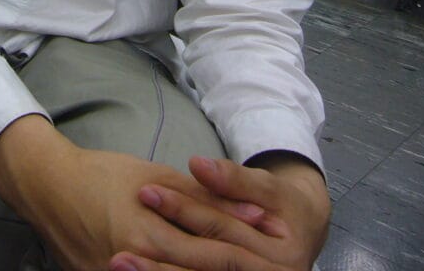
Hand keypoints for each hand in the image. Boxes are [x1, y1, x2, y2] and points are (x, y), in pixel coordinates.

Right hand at [0, 116, 266, 270]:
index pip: (207, 248)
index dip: (241, 247)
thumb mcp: (153, 175)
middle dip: (229, 267)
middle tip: (261, 263)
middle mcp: (132, 261)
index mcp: (147, 231)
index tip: (272, 243)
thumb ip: (202, 196)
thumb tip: (252, 210)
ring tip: (230, 266)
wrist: (49, 188)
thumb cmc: (102, 174)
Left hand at [109, 154, 329, 270]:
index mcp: (279, 260)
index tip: (145, 191)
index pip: (220, 232)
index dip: (183, 211)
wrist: (304, 230)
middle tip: (119, 250)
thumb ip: (233, 179)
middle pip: (206, 268)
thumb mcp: (267, 186)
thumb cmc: (285, 204)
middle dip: (161, 259)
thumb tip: (197, 163)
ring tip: (119, 265)